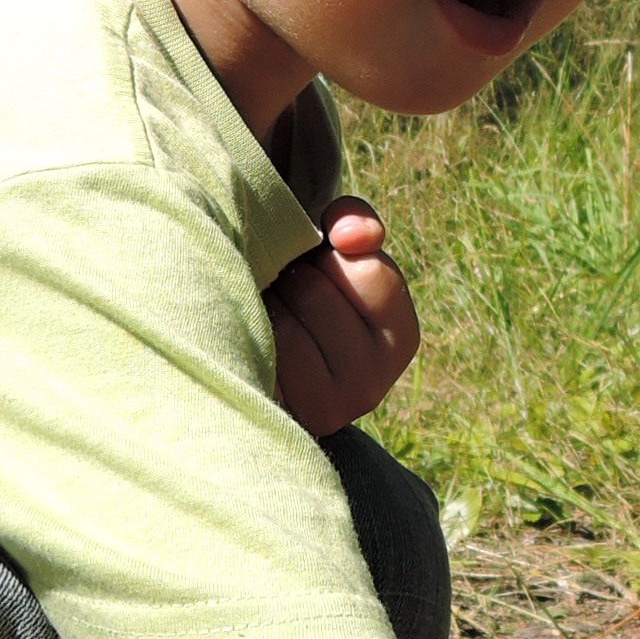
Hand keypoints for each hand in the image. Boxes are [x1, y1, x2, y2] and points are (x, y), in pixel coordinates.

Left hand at [266, 198, 420, 436]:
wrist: (250, 343)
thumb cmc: (302, 285)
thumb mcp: (337, 246)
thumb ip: (354, 221)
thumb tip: (348, 236)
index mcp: (399, 338)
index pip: (368, 272)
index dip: (329, 255)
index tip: (316, 265)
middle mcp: (370, 386)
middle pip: (314, 293)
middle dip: (289, 276)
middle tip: (283, 291)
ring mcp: (325, 410)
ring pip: (280, 324)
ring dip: (260, 302)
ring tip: (263, 312)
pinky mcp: (278, 417)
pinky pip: (251, 353)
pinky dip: (241, 333)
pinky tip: (245, 339)